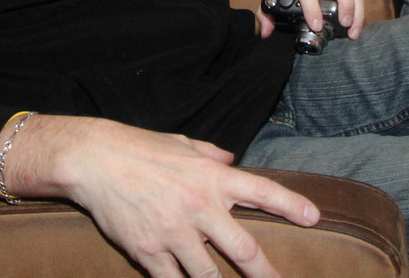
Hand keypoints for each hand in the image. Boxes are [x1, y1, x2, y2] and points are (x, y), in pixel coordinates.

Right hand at [32, 115, 318, 277]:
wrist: (94, 160)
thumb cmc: (138, 147)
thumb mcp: (182, 144)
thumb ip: (211, 154)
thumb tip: (232, 159)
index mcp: (212, 177)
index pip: (262, 190)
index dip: (291, 205)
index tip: (314, 218)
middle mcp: (200, 207)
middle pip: (244, 250)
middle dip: (266, 274)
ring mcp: (175, 233)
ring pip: (209, 276)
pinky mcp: (150, 252)